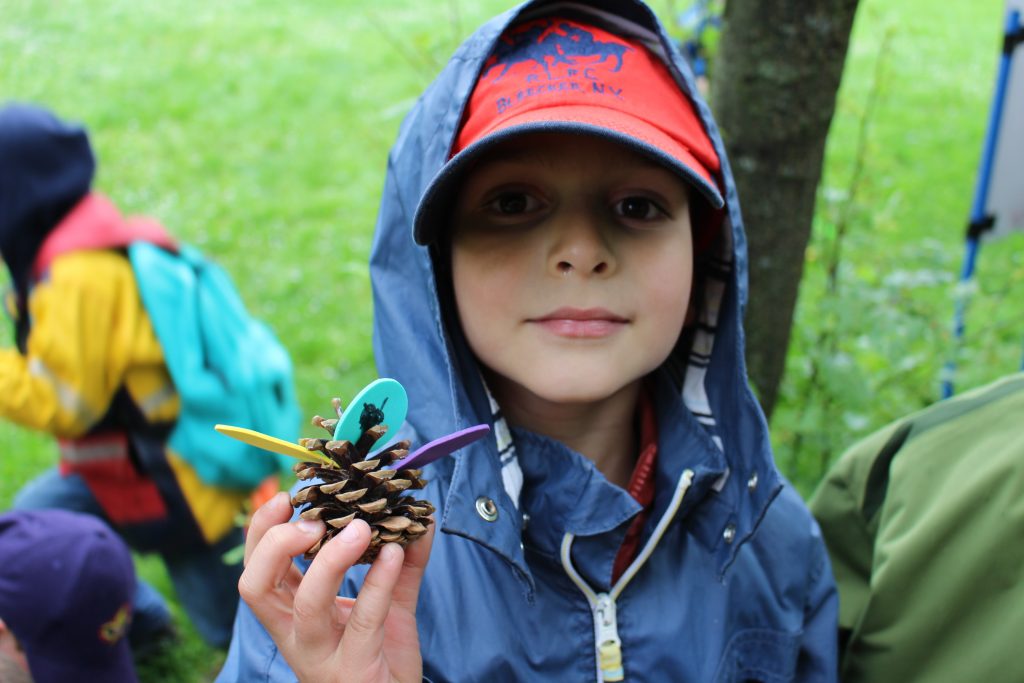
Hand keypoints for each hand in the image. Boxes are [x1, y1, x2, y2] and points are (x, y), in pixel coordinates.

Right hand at [239, 491, 433, 682]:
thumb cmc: (380, 659)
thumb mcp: (386, 606)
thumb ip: (400, 565)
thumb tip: (420, 521)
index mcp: (291, 616)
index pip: (256, 571)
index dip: (260, 533)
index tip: (283, 497)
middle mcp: (296, 636)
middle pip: (257, 588)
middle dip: (276, 544)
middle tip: (312, 519)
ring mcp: (322, 656)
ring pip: (307, 605)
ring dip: (331, 560)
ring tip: (359, 528)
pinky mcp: (355, 669)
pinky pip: (364, 619)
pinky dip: (379, 581)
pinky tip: (394, 554)